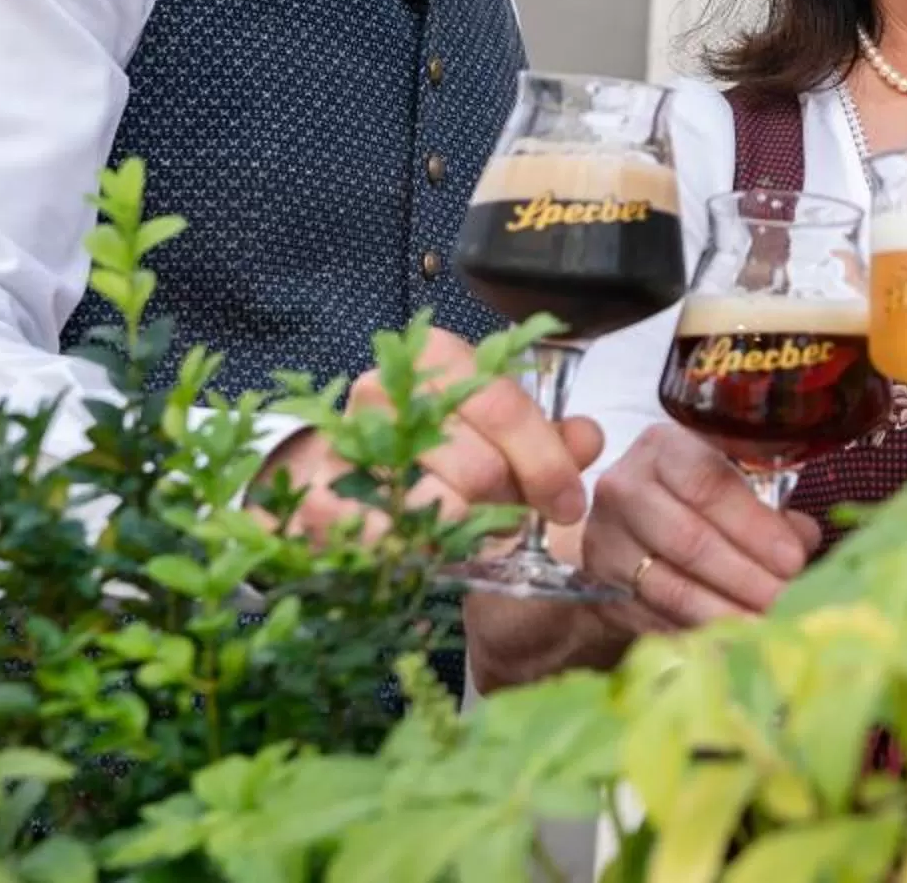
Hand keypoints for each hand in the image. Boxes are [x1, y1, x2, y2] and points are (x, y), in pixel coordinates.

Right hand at [262, 326, 601, 542]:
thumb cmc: (447, 446)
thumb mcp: (504, 432)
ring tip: (474, 528)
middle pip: (478, 465)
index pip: (505, 406)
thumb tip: (586, 438)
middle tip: (514, 518)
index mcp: (434, 354)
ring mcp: (343, 443)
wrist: (357, 473)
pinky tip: (433, 545)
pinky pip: (394, 540)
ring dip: (471, 533)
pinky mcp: (320, 500)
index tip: (569, 503)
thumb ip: (552, 436)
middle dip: (510, 503)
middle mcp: (382, 388)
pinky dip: (423, 552)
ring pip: (440, 508)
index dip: (546, 462)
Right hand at [580, 425, 822, 632]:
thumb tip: (804, 539)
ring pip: (671, 587)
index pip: (707, 483)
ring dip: (725, 614)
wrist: (629, 534)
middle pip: (688, 539)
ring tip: (766, 628)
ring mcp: (607, 542)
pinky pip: (656, 619)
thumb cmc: (696, 502)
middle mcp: (625, 488)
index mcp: (663, 448)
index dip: (754, 525)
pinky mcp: (603, 590)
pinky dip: (699, 634)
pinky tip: (733, 642)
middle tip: (785, 601)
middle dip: (745, 576)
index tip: (792, 559)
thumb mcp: (731, 487)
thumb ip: (770, 508)